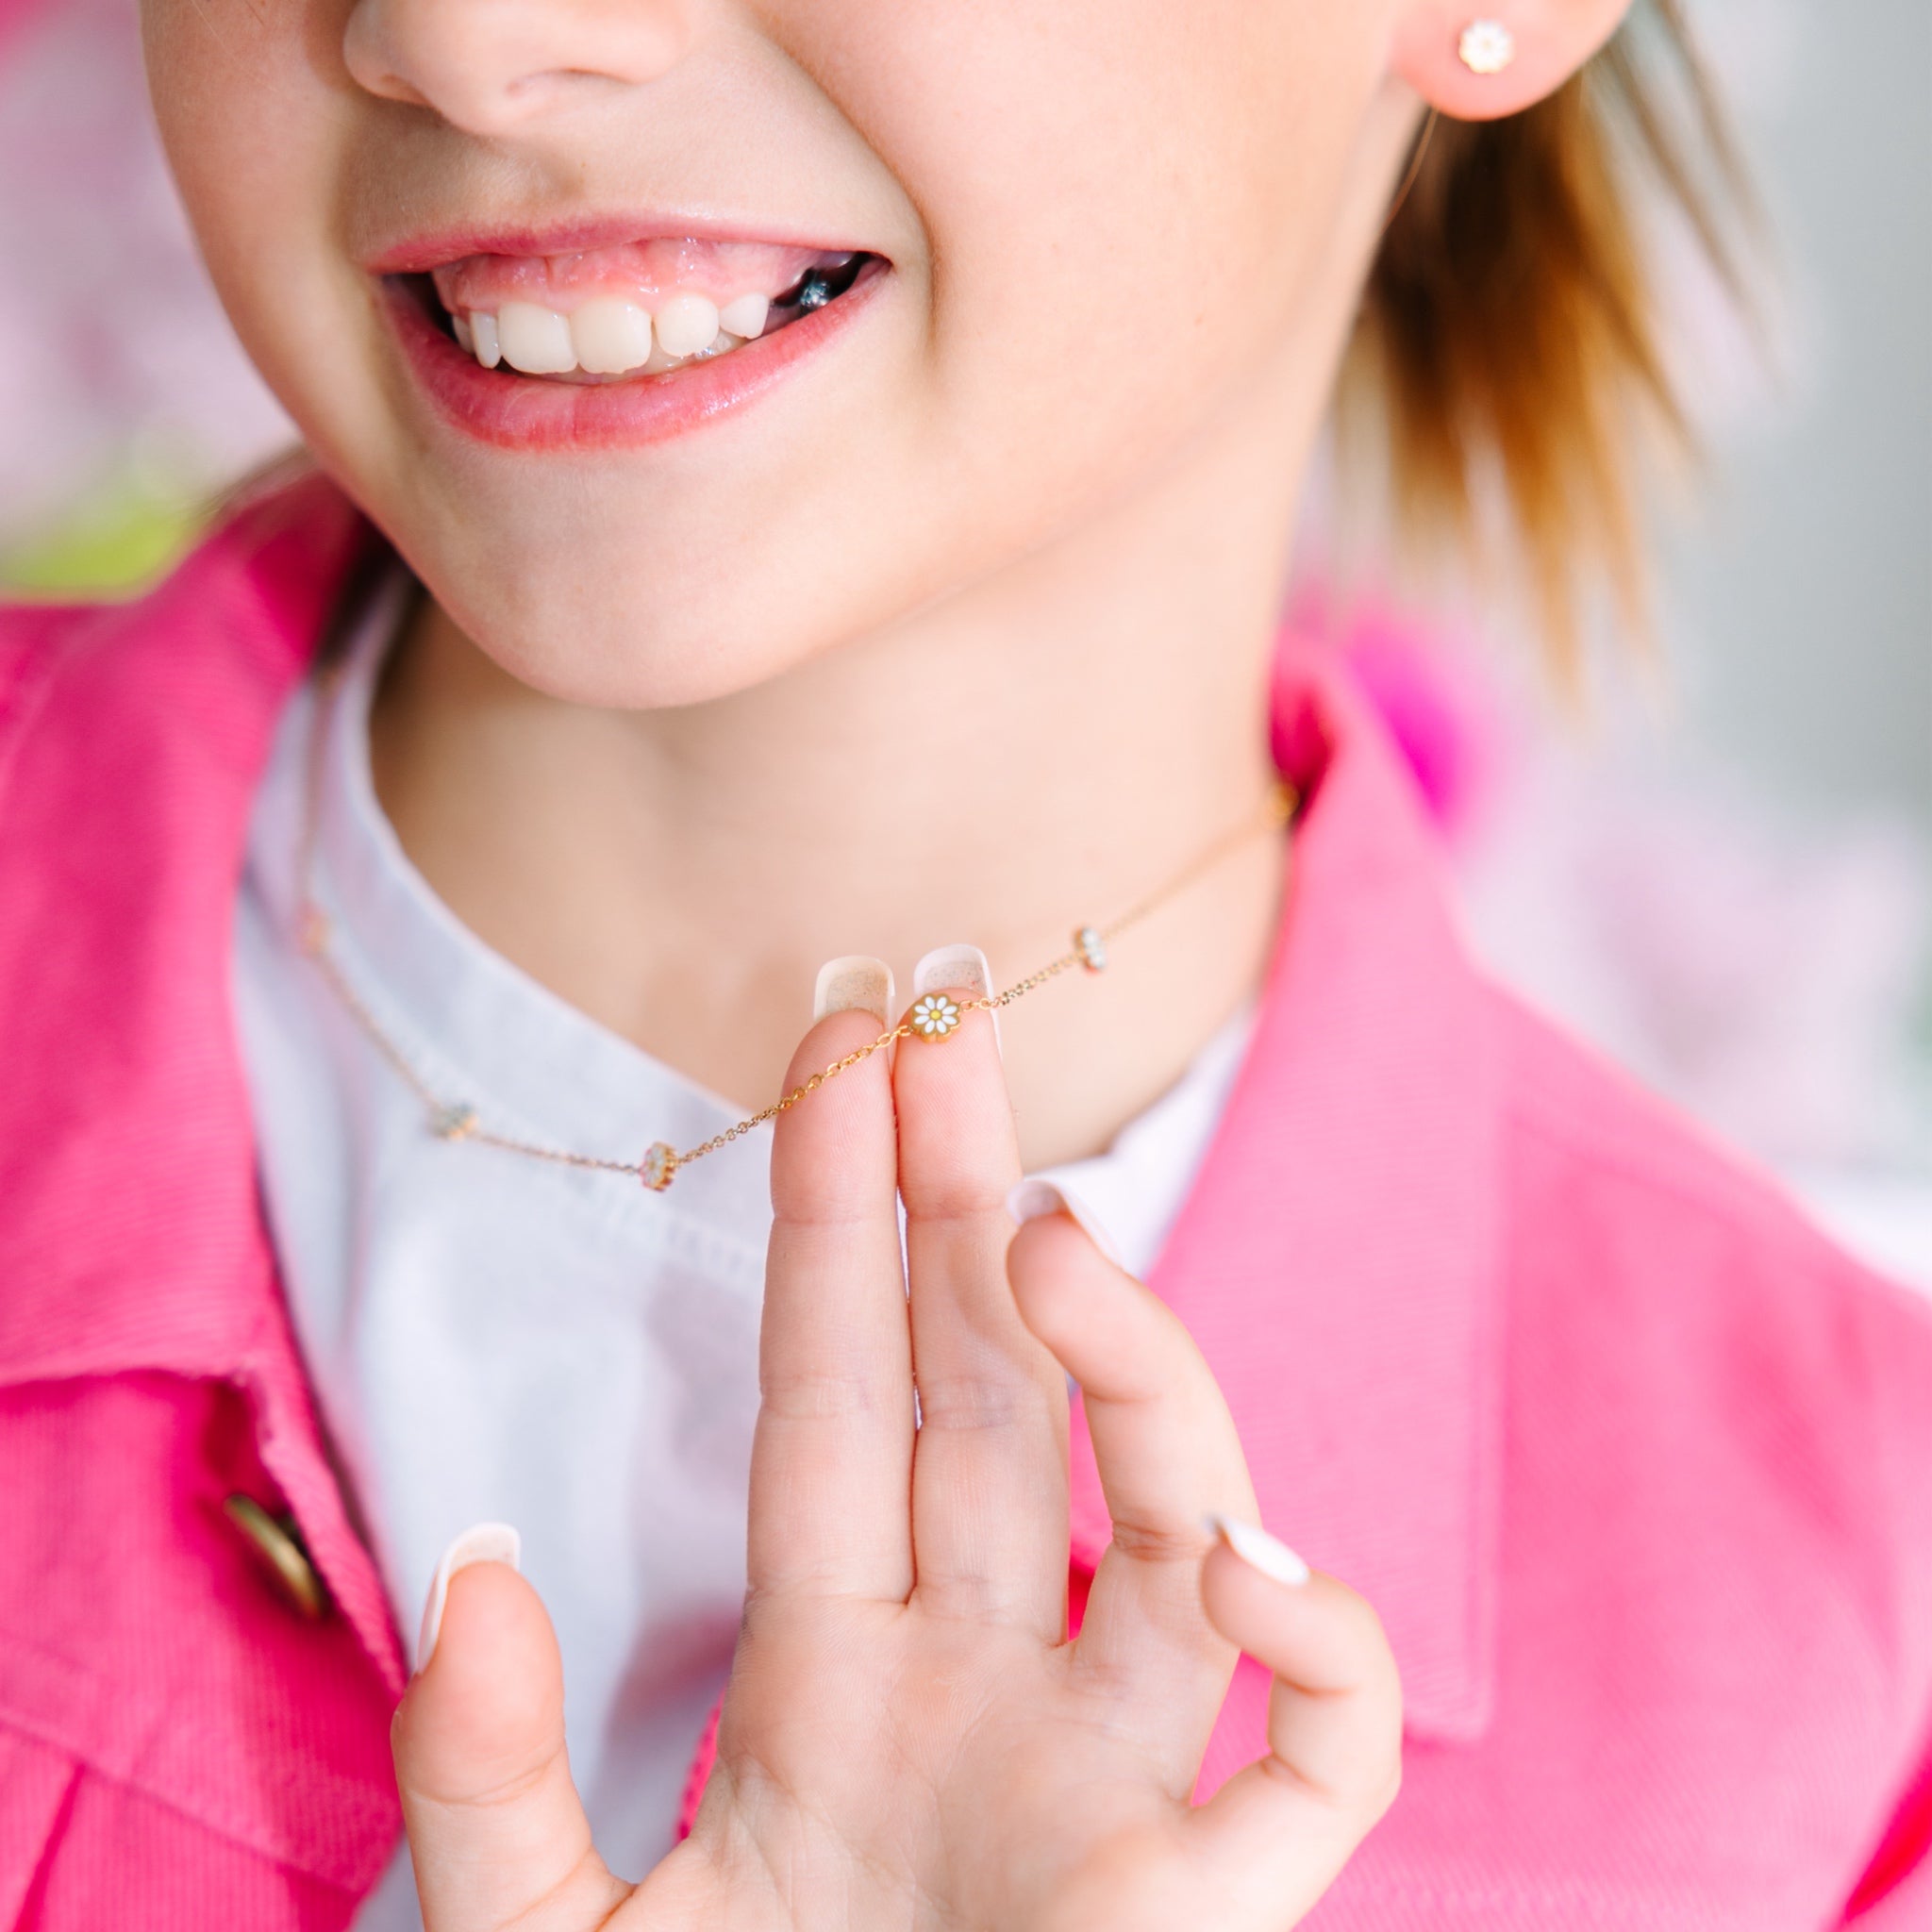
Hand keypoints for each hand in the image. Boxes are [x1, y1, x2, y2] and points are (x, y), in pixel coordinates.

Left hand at [391, 992, 1401, 1930]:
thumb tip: (475, 1568)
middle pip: (995, 1403)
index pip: (841, 1402)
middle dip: (969, 1209)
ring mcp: (1109, 1781)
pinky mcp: (1213, 1908)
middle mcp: (988, 1687)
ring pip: (1176, 1520)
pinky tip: (1259, 1563)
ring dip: (1132, 1374)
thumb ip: (484, 1783)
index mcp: (836, 1680)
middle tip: (945, 1025)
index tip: (836, 1059)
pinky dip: (1324, 1651)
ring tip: (1050, 1242)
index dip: (836, 1230)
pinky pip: (1318, 1753)